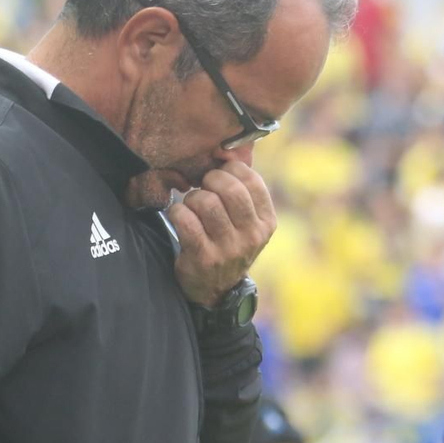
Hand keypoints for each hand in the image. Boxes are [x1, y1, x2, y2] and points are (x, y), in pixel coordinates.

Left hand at [168, 163, 275, 306]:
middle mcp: (251, 236)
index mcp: (266, 222)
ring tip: (192, 206)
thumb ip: (243, 192)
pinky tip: (179, 216)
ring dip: (192, 198)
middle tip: (202, 186)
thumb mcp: (247, 223)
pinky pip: (186, 220)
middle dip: (210, 180)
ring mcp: (228, 249)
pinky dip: (177, 212)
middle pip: (229, 189)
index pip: (252, 181)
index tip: (220, 173)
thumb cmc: (229, 244)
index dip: (231, 169)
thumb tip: (226, 151)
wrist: (216, 291)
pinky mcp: (203, 258)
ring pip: (206, 202)